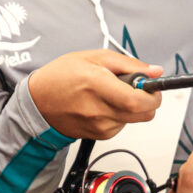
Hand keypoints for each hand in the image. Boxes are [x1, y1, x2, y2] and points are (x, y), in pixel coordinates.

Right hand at [28, 49, 162, 139]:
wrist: (38, 101)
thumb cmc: (61, 76)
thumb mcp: (94, 57)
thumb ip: (128, 64)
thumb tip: (154, 70)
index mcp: (97, 85)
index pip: (138, 100)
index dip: (153, 94)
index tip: (152, 85)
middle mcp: (99, 110)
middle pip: (144, 114)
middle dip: (149, 100)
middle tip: (139, 88)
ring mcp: (99, 125)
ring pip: (135, 119)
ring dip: (132, 107)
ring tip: (111, 93)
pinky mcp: (99, 135)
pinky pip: (122, 125)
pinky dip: (121, 114)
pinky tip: (104, 104)